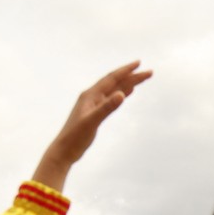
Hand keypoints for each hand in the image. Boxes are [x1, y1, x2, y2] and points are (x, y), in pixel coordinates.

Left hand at [33, 61, 152, 189]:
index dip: (126, 71)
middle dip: (131, 76)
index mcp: (90, 95)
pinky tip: (126, 93)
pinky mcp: (95, 113)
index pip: (111, 79)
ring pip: (114, 90)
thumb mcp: (92, 122)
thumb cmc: (75, 137)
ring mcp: (93, 104)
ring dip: (127, 83)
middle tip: (149, 72)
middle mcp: (92, 96)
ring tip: (140, 78)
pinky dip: (120, 93)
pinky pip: (110, 98)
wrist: (64, 150)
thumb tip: (122, 94)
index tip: (140, 64)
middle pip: (115, 82)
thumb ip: (106, 108)